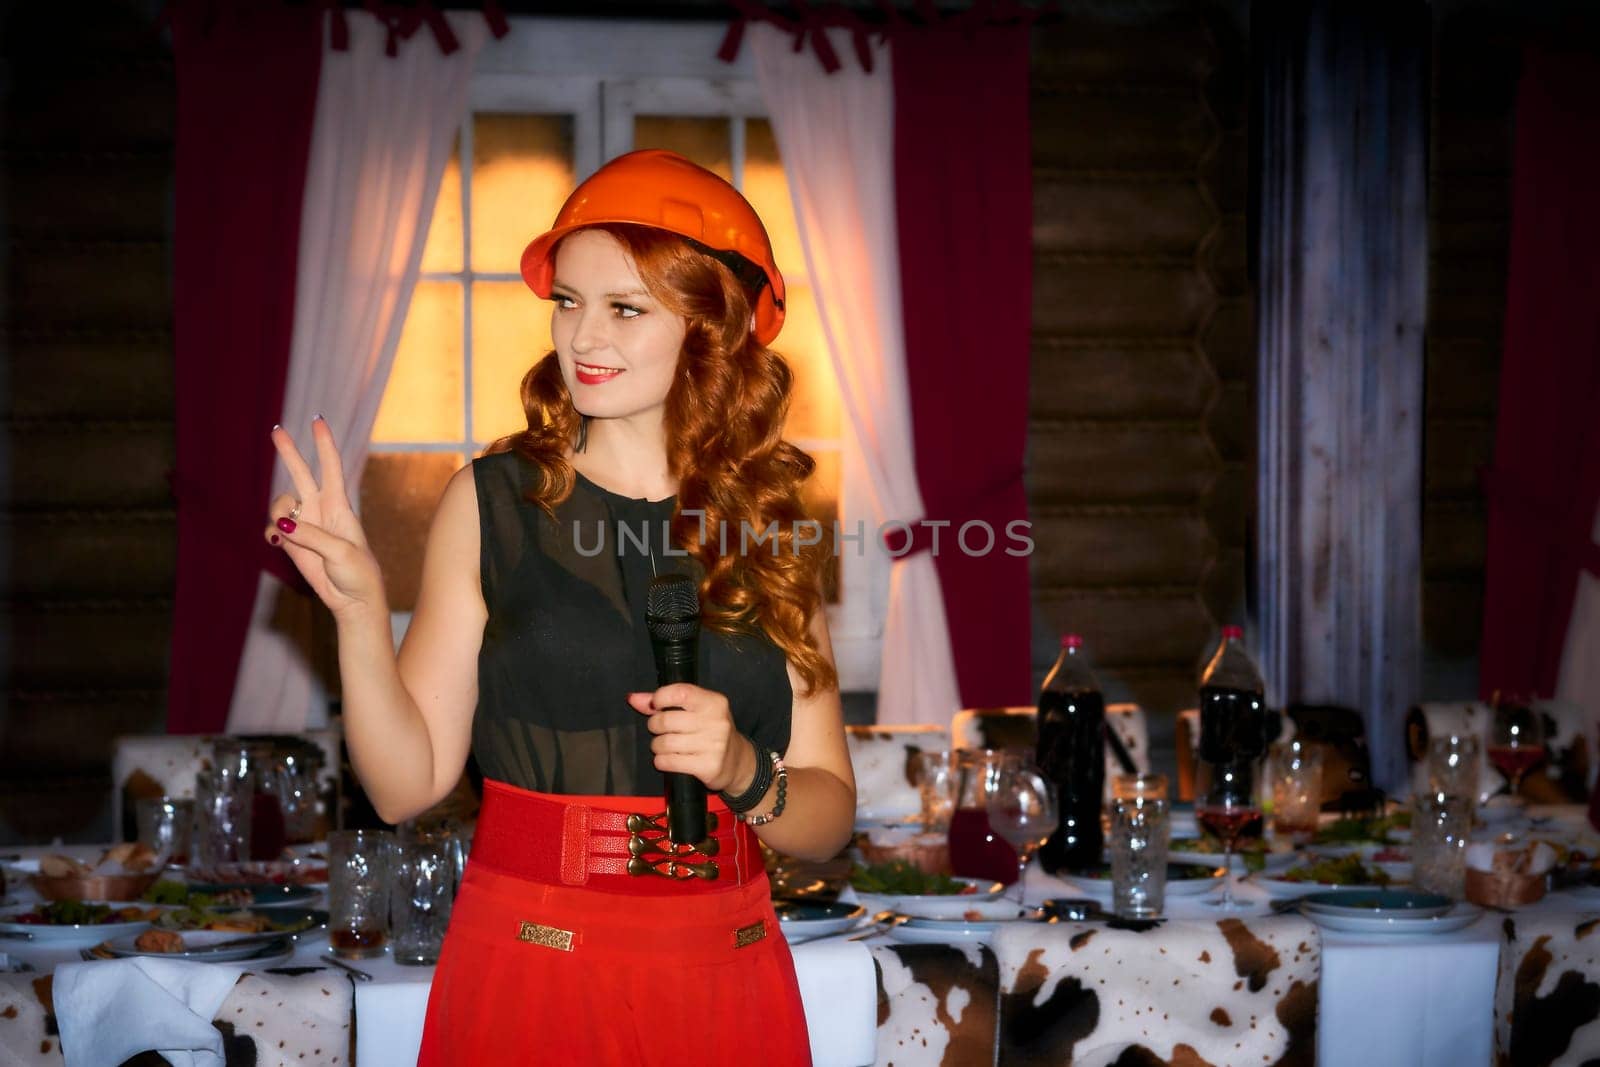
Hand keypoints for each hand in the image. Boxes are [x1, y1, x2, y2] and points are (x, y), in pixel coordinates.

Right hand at [263, 417, 385, 618]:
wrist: (352, 600)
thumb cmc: (358, 574)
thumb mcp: (340, 553)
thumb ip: (312, 537)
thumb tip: (283, 525)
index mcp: (340, 507)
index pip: (331, 468)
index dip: (324, 445)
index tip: (318, 422)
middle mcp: (321, 511)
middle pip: (302, 474)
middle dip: (289, 453)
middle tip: (276, 430)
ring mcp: (305, 525)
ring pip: (281, 505)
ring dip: (277, 513)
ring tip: (285, 534)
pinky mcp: (292, 543)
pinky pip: (273, 528)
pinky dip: (269, 532)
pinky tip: (275, 541)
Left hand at [627, 684, 755, 793]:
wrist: (736, 762)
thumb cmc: (710, 731)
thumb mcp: (695, 711)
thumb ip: (665, 702)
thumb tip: (633, 698)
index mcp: (714, 702)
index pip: (680, 692)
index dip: (660, 698)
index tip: (657, 706)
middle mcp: (717, 721)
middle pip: (666, 720)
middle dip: (655, 726)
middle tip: (660, 730)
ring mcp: (714, 745)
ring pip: (664, 743)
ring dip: (657, 746)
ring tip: (665, 746)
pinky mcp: (708, 766)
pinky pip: (669, 761)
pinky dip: (662, 761)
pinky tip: (669, 759)